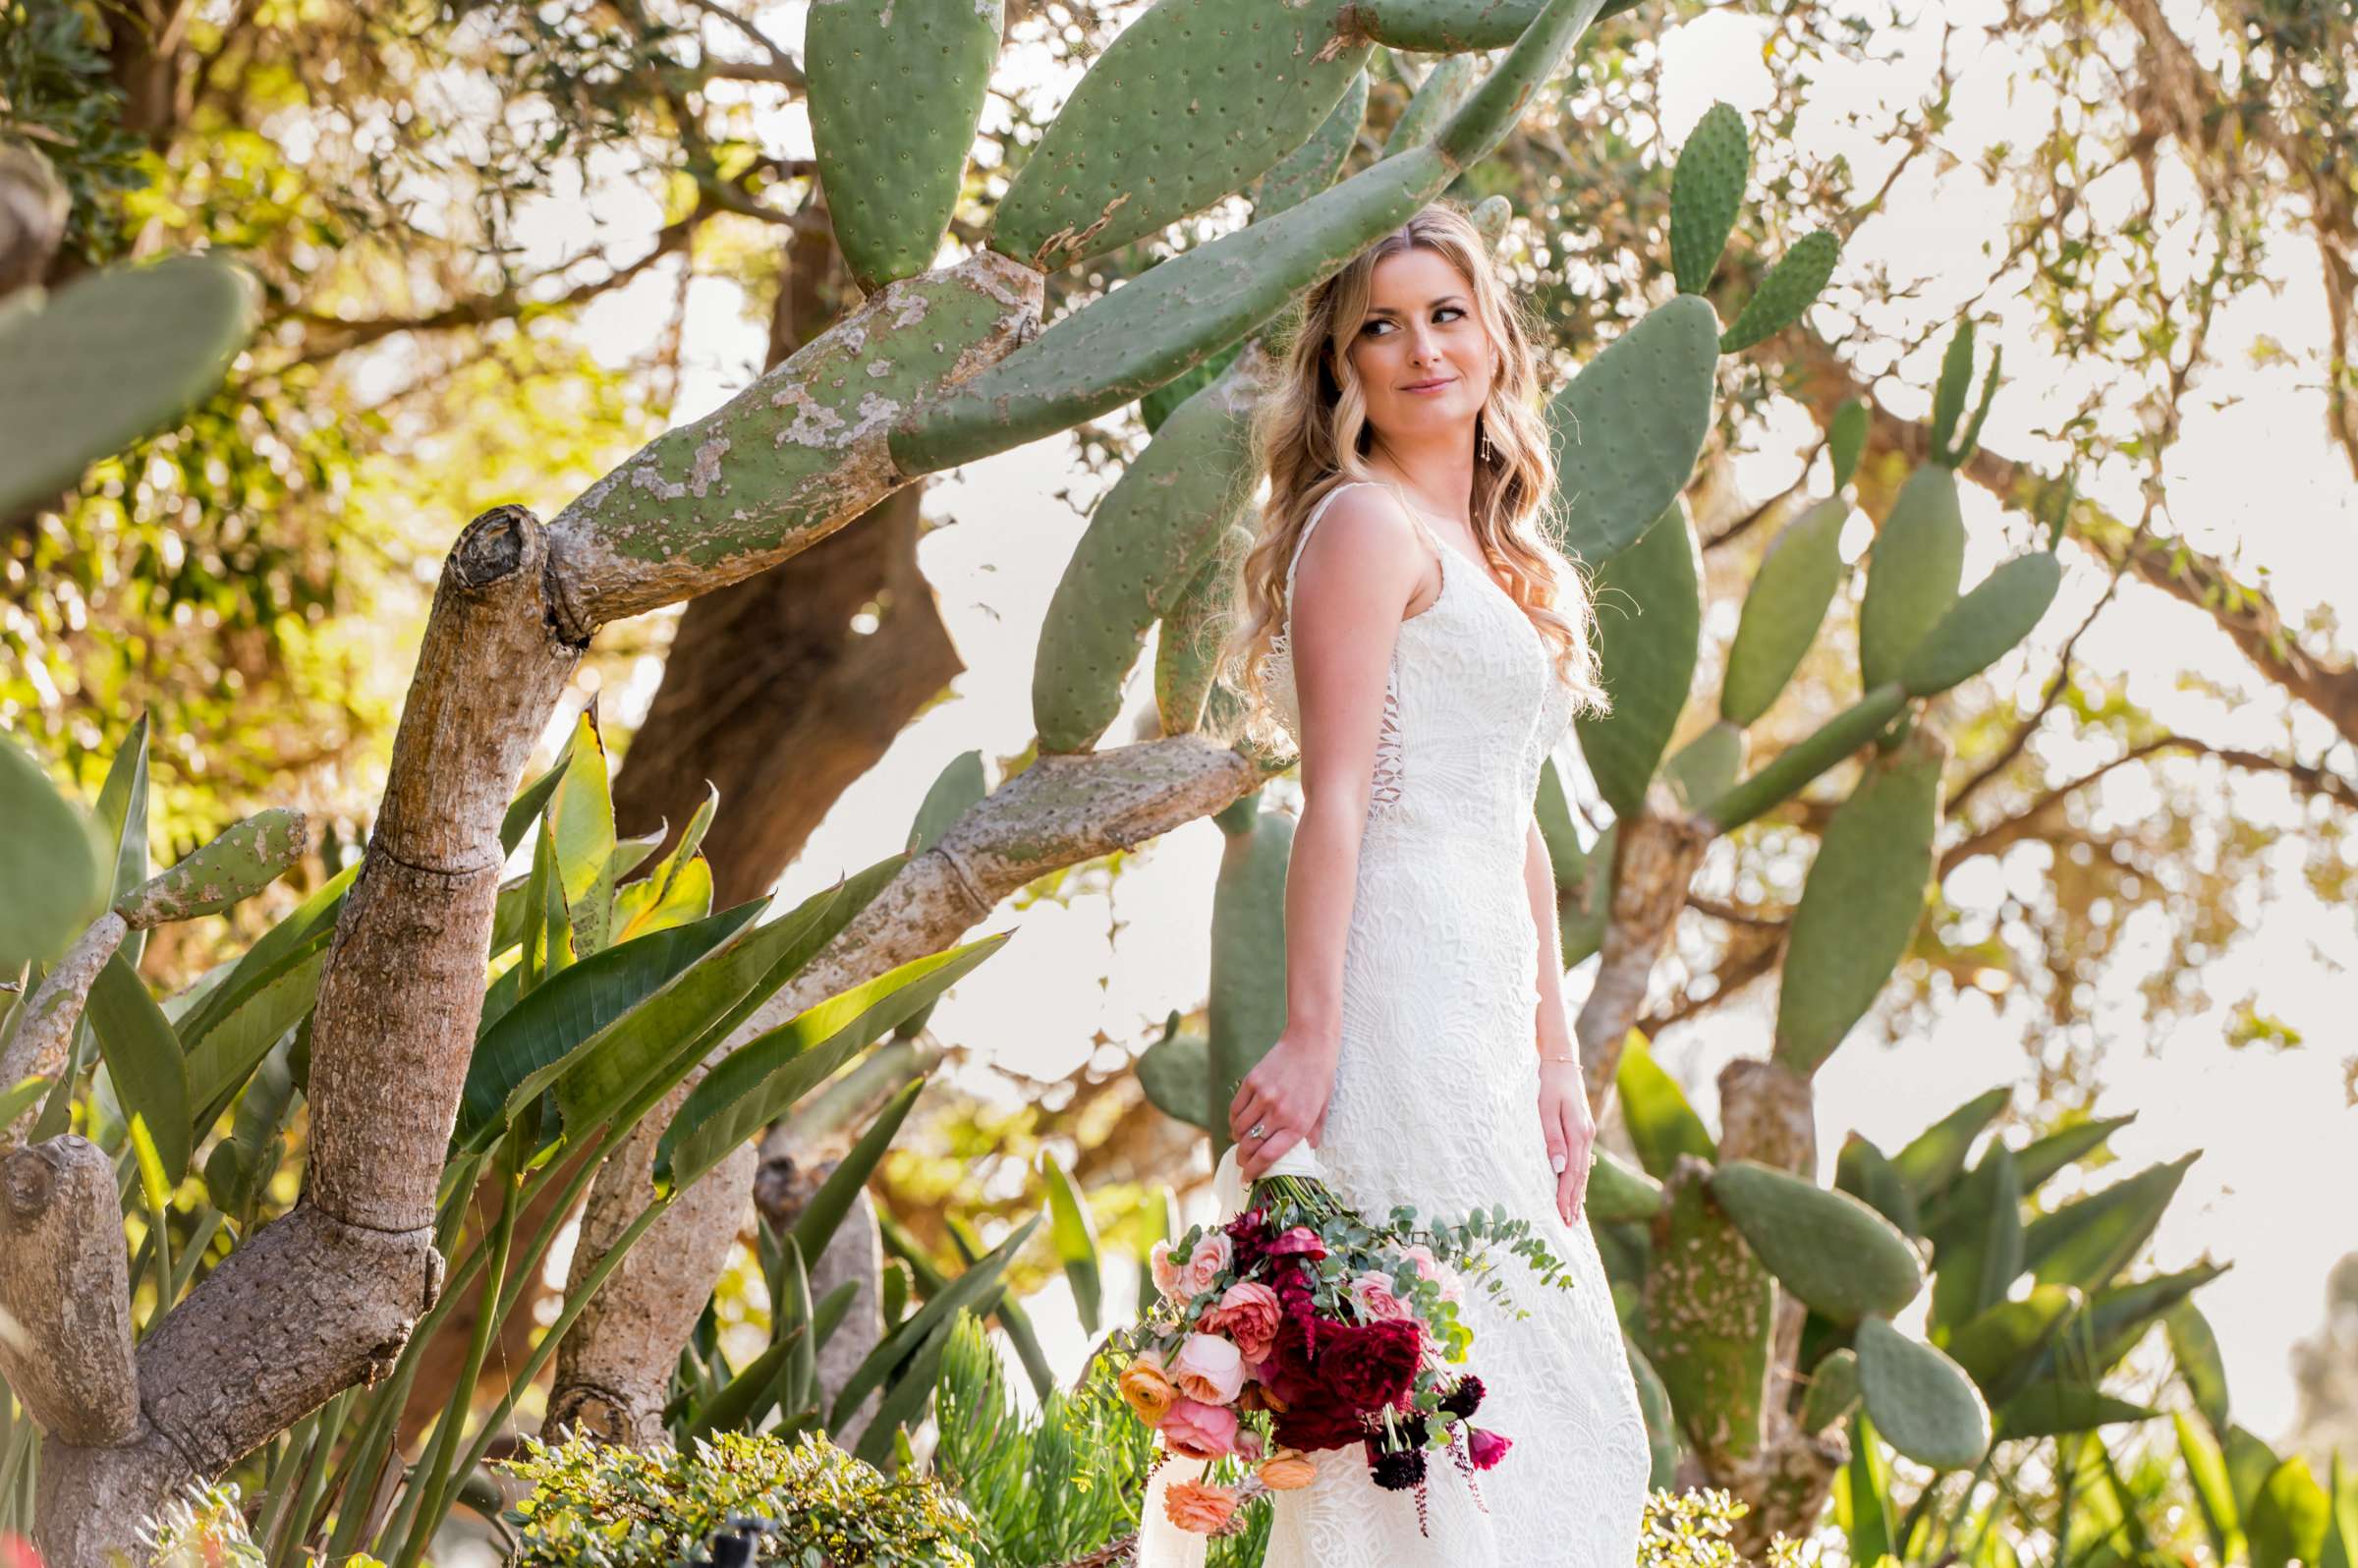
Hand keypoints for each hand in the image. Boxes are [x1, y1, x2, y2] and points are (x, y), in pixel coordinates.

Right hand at [1227, 1031, 1338, 1181]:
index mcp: (1298, 1123)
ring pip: (1240, 1129)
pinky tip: (1239, 1124)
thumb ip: (1312, 1135)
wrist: (1310, 1044)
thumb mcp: (1322, 1110)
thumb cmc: (1319, 1079)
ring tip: (1242, 1142)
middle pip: (1250, 1145)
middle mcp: (1279, 1112)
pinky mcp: (1251, 1082)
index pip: (1268, 1156)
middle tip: (1242, 1164)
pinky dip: (1234, 1121)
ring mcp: (1263, 1096)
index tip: (1247, 1179)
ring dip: (1238, 1140)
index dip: (1254, 1171)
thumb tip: (1302, 1156)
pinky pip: (1235, 1110)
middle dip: (1243, 1160)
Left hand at [1538, 1059, 1595, 1225]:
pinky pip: (1582, 1161)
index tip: (1561, 1215)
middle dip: (1574, 1201)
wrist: (1560, 1061)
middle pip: (1581, 1176)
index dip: (1566, 1195)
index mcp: (1579, 1132)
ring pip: (1583, 1170)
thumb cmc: (1548, 1083)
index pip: (1573, 1172)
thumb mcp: (1545, 1108)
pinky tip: (1577, 1190)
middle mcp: (1586, 1135)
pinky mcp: (1582, 1130)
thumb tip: (1559, 1168)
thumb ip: (1552, 1138)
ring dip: (1578, 1193)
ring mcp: (1586, 1133)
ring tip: (1573, 1214)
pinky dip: (1580, 1179)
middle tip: (1568, 1224)